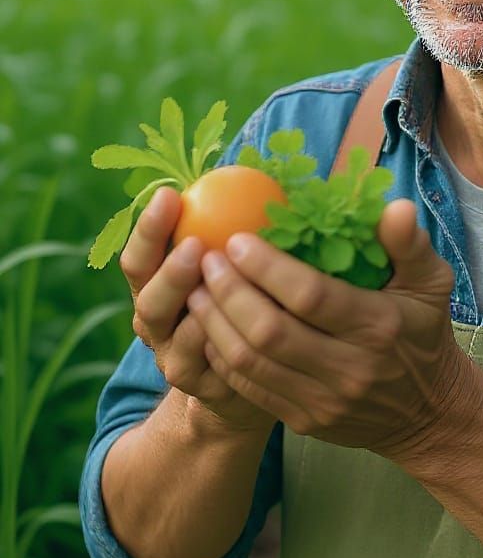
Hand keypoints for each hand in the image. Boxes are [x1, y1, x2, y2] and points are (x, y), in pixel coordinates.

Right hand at [120, 186, 275, 434]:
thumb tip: (266, 171)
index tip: (170, 195)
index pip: (141, 255)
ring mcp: (175, 356)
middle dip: (167, 269)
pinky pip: (208, 363)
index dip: (150, 227)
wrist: (253, 373)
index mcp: (158, 284)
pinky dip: (219, 342)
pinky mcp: (203, 386)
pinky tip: (239, 324)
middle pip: (147, 296)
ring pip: (174, 333)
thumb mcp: (237, 262)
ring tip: (217, 284)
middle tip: (194, 245)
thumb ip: (239, 226)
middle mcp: (157, 322)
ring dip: (194, 306)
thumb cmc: (247, 299)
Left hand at [186, 199, 476, 459]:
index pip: (311, 296)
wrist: (429, 412)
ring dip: (215, 322)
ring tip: (196, 288)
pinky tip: (210, 326)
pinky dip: (222, 355)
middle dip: (229, 292)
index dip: (267, 268)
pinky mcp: (304, 421)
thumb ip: (410, 243)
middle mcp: (350, 368)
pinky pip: (249, 388)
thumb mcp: (432, 282)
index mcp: (378, 326)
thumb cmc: (425, 333)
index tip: (237, 239)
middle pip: (269, 331)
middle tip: (206, 259)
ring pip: (251, 362)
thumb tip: (397, 206)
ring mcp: (324, 400)